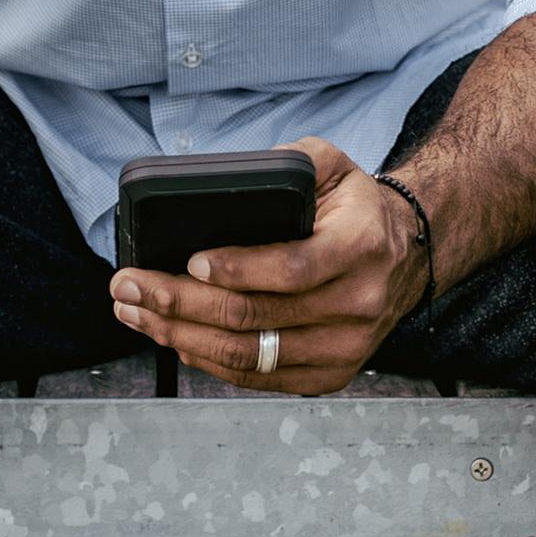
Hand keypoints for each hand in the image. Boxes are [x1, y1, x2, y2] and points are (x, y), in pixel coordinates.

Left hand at [107, 138, 434, 394]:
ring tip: (136, 314)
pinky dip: (208, 360)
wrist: (406, 257)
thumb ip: (292, 161)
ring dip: (181, 336)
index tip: (188, 262)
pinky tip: (175, 338)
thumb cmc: (357, 210)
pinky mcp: (330, 374)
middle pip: (255, 316)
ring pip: (249, 354)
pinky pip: (258, 376)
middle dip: (179, 303)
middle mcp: (358, 303)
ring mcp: (345, 347)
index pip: (291, 269)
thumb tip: (229, 175)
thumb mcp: (334, 167)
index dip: (235, 269)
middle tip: (129, 287)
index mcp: (360, 247)